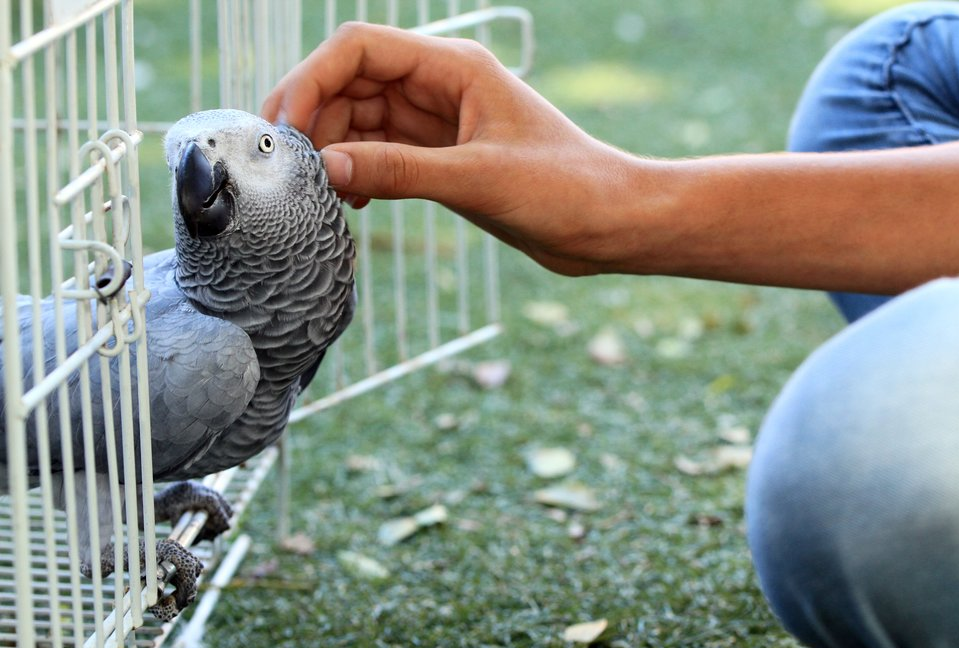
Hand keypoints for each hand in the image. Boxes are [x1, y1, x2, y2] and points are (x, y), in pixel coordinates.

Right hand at [262, 22, 630, 275]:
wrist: (608, 224)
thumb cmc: (565, 189)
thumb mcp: (478, 178)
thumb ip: (400, 171)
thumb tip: (327, 168)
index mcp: (454, 68)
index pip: (360, 49)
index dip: (312, 79)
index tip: (287, 126)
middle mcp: (442, 88)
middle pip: (353, 84)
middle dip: (317, 118)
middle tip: (291, 167)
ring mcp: (441, 123)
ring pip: (363, 121)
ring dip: (336, 150)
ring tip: (321, 192)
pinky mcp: (444, 159)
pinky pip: (383, 154)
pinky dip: (360, 172)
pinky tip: (355, 203)